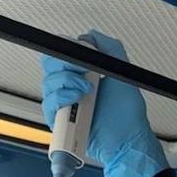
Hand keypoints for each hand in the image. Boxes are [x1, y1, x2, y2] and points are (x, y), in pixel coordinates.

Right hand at [40, 29, 169, 176]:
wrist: (127, 141)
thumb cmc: (128, 115)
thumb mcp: (123, 73)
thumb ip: (110, 48)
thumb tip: (90, 35)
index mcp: (82, 75)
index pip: (60, 54)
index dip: (66, 50)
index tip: (80, 54)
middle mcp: (71, 88)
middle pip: (49, 65)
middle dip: (66, 64)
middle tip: (85, 72)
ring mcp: (65, 104)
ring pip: (48, 82)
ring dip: (68, 81)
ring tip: (88, 90)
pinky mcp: (60, 121)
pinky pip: (49, 103)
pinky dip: (62, 97)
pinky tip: (77, 99)